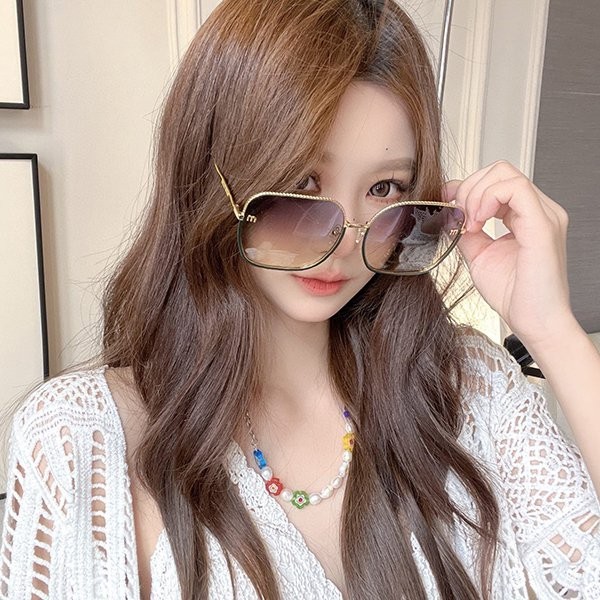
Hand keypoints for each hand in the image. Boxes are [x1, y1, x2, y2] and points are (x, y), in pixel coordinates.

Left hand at [443, 160, 574, 348]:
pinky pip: (515, 189)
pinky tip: (478, 222)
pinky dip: (488, 199)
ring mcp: (544, 214)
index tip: (445, 201)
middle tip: (459, 218)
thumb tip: (450, 213)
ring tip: (469, 224)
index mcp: (524, 216)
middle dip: (469, 188)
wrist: (533, 322)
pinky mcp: (543, 224)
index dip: (465, 186)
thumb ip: (466, 231)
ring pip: (505, 174)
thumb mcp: (478, 255)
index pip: (495, 181)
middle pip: (499, 171)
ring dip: (476, 194)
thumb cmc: (513, 294)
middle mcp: (538, 210)